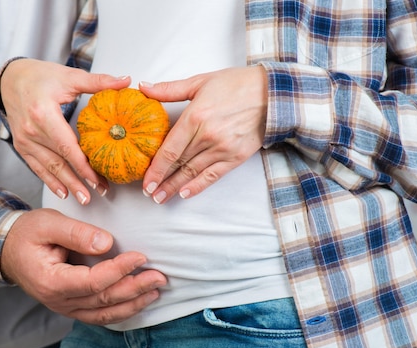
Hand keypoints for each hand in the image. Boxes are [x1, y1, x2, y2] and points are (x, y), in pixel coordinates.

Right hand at [0, 59, 130, 204]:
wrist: (10, 78)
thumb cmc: (40, 76)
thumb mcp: (69, 76)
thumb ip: (98, 81)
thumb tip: (126, 81)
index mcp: (44, 114)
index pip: (67, 147)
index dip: (83, 166)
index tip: (98, 179)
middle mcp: (32, 131)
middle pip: (59, 162)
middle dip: (78, 181)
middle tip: (96, 194)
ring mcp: (24, 141)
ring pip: (48, 168)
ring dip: (66, 185)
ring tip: (83, 198)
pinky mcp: (21, 145)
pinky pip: (36, 167)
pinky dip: (50, 181)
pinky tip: (62, 192)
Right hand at [0, 208, 166, 324]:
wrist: (8, 249)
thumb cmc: (27, 233)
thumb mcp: (47, 223)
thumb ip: (76, 232)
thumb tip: (107, 243)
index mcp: (50, 281)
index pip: (92, 281)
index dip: (119, 270)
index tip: (140, 256)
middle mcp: (58, 301)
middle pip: (103, 300)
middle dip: (135, 288)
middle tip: (160, 276)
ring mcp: (65, 307)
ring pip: (104, 313)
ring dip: (133, 303)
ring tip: (156, 291)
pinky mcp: (72, 306)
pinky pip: (99, 315)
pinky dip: (122, 310)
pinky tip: (139, 301)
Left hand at [138, 66, 267, 202]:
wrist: (273, 94)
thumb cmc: (236, 84)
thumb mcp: (200, 81)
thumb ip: (170, 89)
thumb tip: (144, 88)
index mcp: (195, 117)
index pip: (169, 149)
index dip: (155, 168)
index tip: (144, 181)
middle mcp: (207, 136)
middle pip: (178, 163)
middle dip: (161, 181)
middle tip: (147, 193)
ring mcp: (222, 148)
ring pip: (192, 172)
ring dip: (175, 187)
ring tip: (160, 198)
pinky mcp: (235, 157)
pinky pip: (212, 175)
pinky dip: (197, 186)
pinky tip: (184, 194)